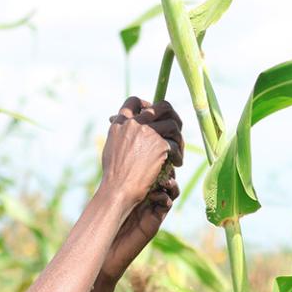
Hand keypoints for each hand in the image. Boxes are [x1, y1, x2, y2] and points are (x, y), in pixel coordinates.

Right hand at [100, 97, 181, 211]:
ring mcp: (147, 133)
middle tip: (175, 130)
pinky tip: (176, 163)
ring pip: (173, 124)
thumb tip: (122, 122)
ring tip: (178, 152)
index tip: (154, 114)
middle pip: (162, 106)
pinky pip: (176, 144)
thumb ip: (120, 133)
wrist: (118, 189)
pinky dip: (178, 155)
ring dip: (179, 138)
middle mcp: (134, 124)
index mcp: (120, 123)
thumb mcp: (111, 147)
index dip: (148, 105)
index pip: (134, 101)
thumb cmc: (114, 175)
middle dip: (173, 116)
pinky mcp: (160, 145)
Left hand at [101, 156, 180, 282]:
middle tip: (164, 165)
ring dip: (170, 184)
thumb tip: (113, 155)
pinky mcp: (154, 222)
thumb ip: (115, 184)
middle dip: (167, 170)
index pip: (151, 171)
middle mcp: (147, 198)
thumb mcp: (109, 201)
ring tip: (165, 181)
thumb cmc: (104, 227)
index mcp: (137, 190)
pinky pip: (166, 206)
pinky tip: (158, 195)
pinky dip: (165, 198)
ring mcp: (152, 210)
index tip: (154, 154)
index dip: (155, 162)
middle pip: (165, 178)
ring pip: (170, 191)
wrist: (106, 252)